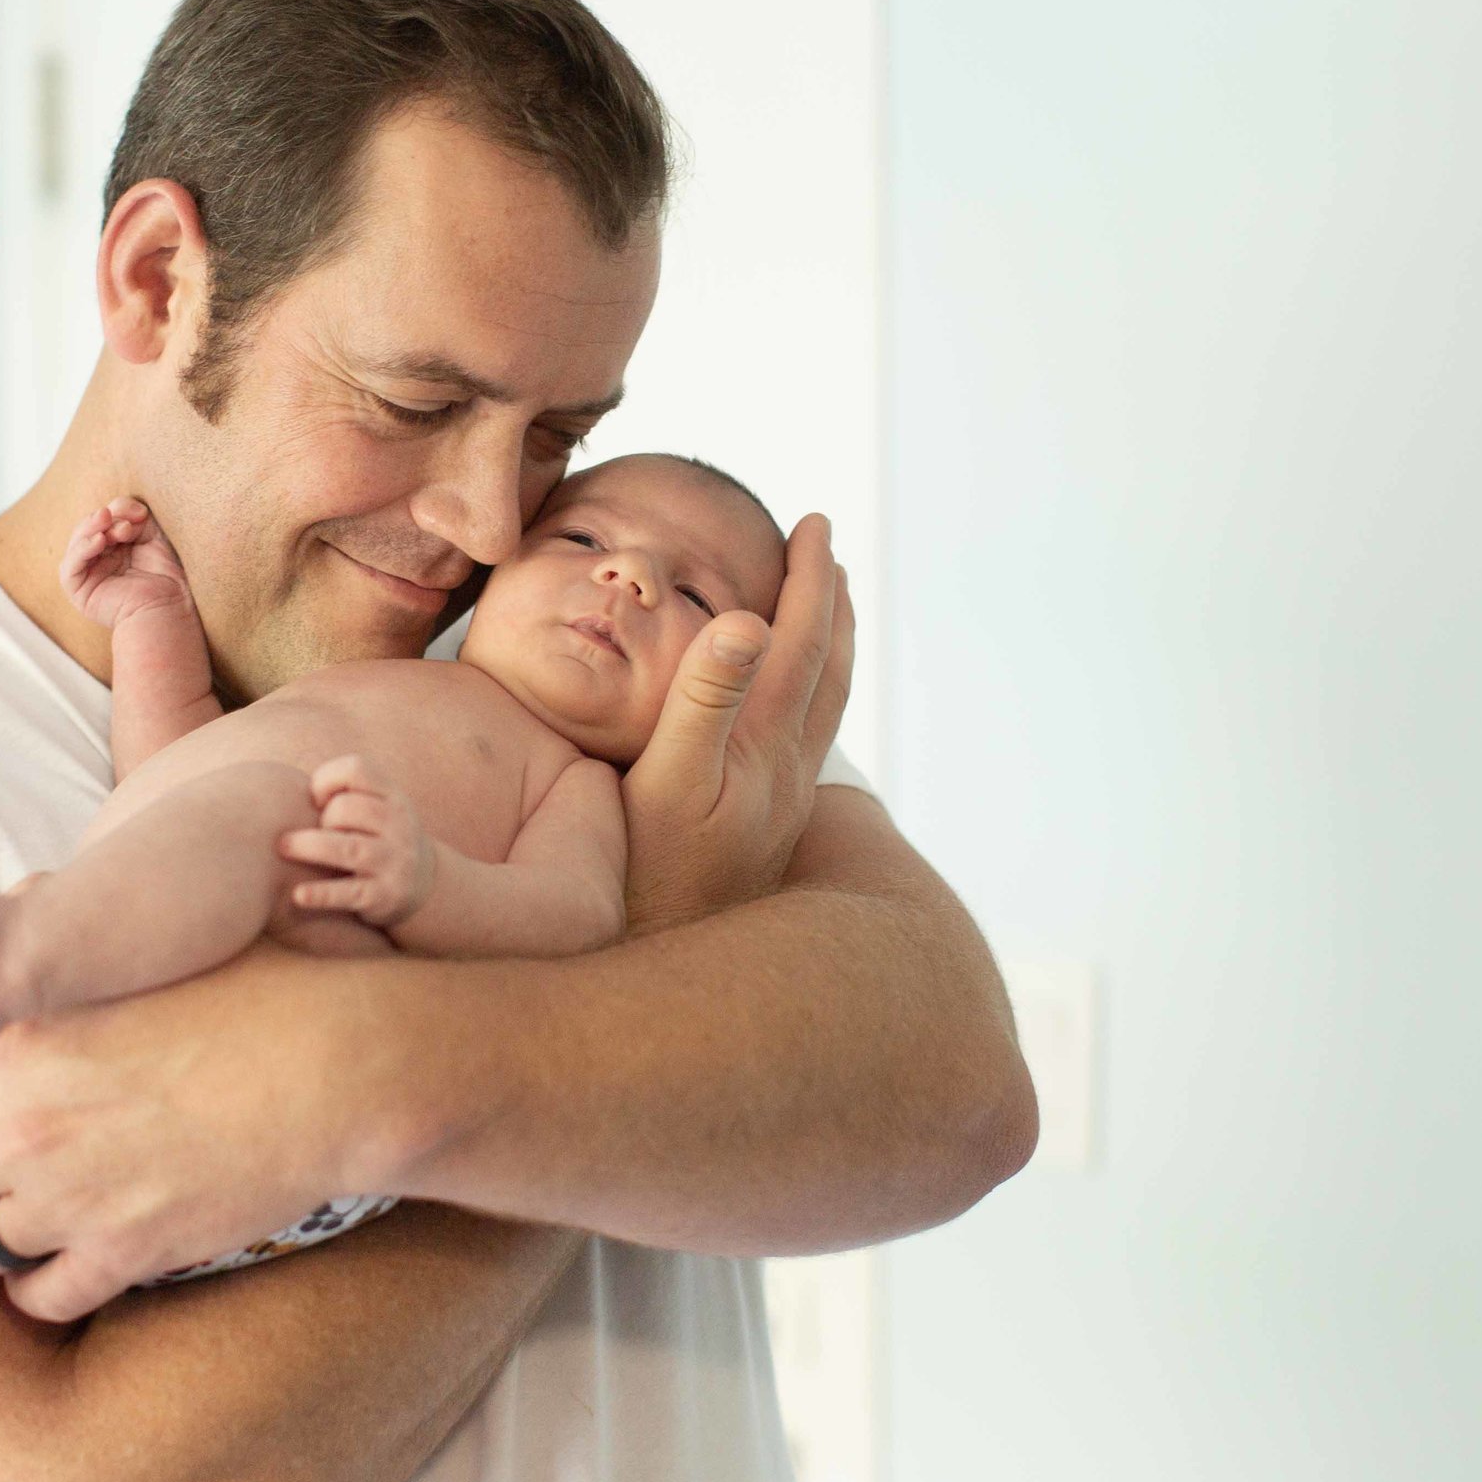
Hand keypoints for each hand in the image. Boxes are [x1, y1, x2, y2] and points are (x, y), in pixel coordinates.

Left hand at [0, 949, 366, 1320]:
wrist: (335, 1069)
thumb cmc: (258, 993)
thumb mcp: (149, 951)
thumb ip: (68, 948)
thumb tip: (21, 900)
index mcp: (26, 1032)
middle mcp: (27, 1119)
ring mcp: (70, 1195)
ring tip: (20, 1219)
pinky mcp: (122, 1253)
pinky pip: (39, 1298)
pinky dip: (44, 1285)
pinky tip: (70, 1258)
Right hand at [60, 498, 190, 627]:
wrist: (168, 608)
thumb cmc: (165, 576)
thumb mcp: (152, 537)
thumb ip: (133, 517)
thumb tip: (114, 508)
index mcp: (116, 547)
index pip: (107, 519)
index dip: (119, 510)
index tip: (141, 513)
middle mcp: (99, 559)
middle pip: (90, 528)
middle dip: (106, 520)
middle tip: (126, 524)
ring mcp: (87, 574)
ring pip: (77, 542)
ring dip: (92, 528)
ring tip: (108, 522)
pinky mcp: (78, 591)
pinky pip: (70, 567)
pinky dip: (82, 549)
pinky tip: (99, 541)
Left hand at [275, 755, 433, 928]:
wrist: (423, 886)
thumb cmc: (378, 838)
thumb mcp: (377, 808)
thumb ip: (343, 793)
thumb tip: (285, 791)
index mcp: (394, 797)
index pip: (357, 770)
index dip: (326, 778)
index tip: (314, 798)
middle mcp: (399, 826)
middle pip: (347, 808)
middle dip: (321, 818)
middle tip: (310, 832)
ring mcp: (393, 862)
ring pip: (346, 847)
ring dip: (309, 846)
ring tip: (283, 847)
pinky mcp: (383, 896)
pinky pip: (347, 893)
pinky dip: (320, 894)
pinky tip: (298, 894)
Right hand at [621, 513, 854, 933]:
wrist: (673, 957)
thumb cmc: (651, 870)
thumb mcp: (667, 776)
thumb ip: (705, 696)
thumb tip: (748, 619)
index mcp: (767, 741)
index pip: (802, 641)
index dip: (810, 579)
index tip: (815, 524)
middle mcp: (790, 769)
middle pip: (829, 669)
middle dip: (830, 602)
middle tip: (827, 550)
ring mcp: (784, 800)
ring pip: (824, 706)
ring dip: (829, 647)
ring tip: (824, 611)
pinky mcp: (770, 826)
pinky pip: (806, 736)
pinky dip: (809, 695)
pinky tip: (788, 706)